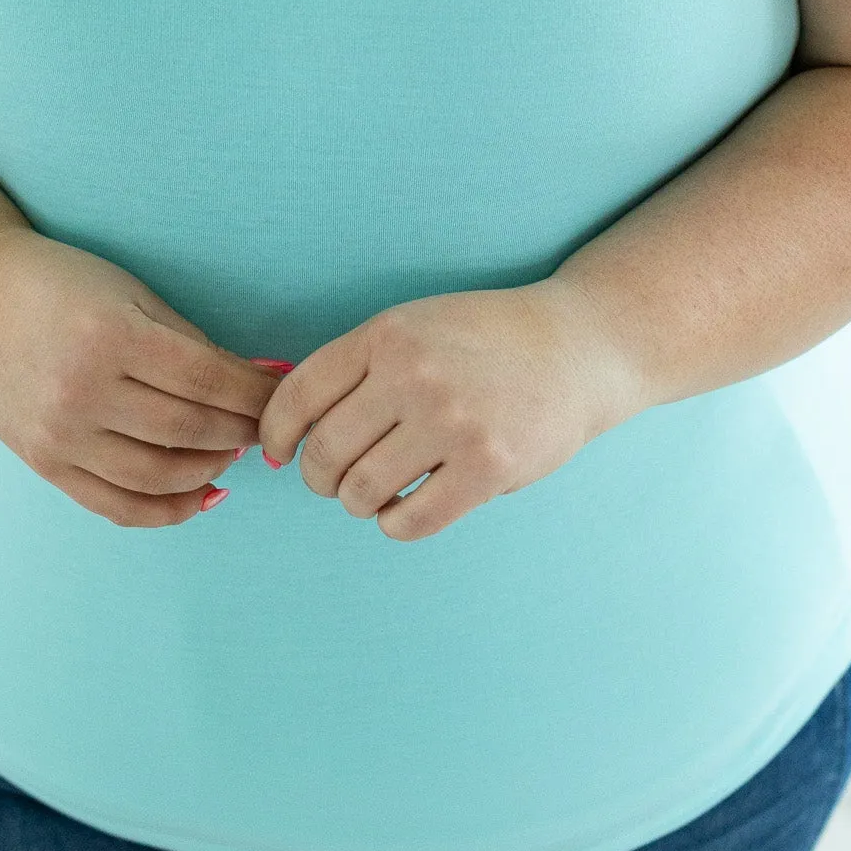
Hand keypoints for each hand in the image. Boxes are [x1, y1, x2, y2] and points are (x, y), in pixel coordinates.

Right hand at [0, 227, 281, 527]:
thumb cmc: (60, 283)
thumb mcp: (130, 293)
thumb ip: (193, 343)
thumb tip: (264, 379)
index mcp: (110, 336)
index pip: (209, 380)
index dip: (258, 394)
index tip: (288, 396)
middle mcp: (82, 390)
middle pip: (190, 429)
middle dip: (244, 430)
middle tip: (272, 426)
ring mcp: (59, 434)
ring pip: (159, 474)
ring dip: (211, 467)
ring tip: (234, 451)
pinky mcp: (43, 462)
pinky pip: (116, 505)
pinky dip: (168, 509)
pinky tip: (204, 493)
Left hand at [256, 280, 641, 540]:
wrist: (576, 346)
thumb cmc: (485, 341)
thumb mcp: (415, 326)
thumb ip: (358, 366)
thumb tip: (287, 431)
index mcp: (387, 335)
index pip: (298, 396)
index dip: (274, 434)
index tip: (277, 453)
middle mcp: (414, 374)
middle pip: (324, 451)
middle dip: (317, 477)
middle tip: (331, 481)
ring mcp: (452, 422)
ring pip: (361, 491)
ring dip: (356, 502)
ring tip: (374, 491)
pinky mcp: (488, 467)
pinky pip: (410, 520)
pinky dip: (394, 523)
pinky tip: (403, 509)